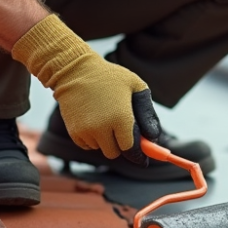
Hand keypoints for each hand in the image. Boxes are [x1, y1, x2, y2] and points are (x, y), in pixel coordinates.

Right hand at [12, 14, 160, 159]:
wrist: (75, 71)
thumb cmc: (110, 77)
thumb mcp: (136, 86)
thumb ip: (147, 112)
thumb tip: (153, 136)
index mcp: (121, 118)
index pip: (131, 149)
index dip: (138, 154)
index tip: (143, 156)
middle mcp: (102, 128)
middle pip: (115, 153)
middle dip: (122, 145)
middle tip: (123, 131)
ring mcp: (86, 131)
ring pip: (101, 149)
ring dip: (106, 141)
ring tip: (106, 118)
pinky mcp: (74, 132)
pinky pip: (88, 145)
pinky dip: (93, 139)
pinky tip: (94, 120)